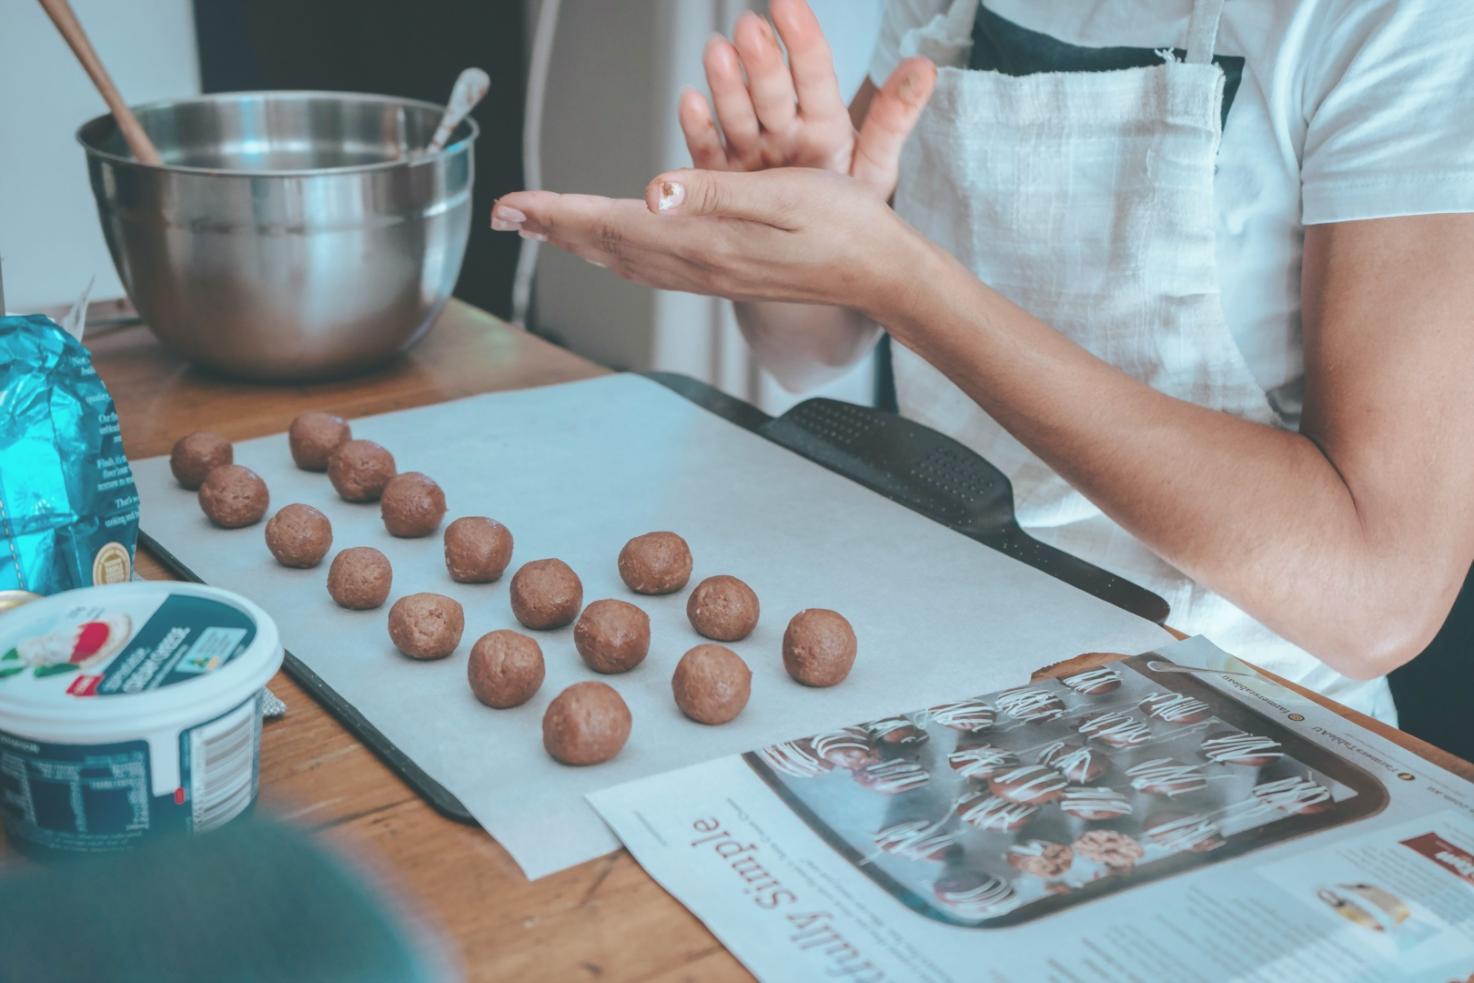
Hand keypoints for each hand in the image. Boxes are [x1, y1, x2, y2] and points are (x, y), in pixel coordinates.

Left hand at [492, 167, 919, 317]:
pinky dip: (617, 251)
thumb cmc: (846, 226)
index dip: (555, 213)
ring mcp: (711, 275)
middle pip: (606, 246)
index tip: (510, 205)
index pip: (611, 224)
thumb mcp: (785, 195)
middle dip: (552, 228)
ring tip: (544, 227)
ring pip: (625, 260)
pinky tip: (615, 245)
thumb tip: (652, 191)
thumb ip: (715, 192)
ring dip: (579, 241)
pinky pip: (652, 267)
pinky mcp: (725, 274)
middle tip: (506, 214)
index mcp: (704, 241)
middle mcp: (698, 264)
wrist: (882, 274)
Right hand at [683, 0, 935, 198]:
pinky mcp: (723, 178)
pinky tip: (691, 102)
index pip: (815, 75)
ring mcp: (752, 153)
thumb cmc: (846, 217)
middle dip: (762, 59)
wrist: (812, 263)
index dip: (803, 39)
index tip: (788, 4)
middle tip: (751, 29)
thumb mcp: (875, 168)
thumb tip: (924, 68)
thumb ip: (894, 117)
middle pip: (773, 91)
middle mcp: (785, 131)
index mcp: (823, 124)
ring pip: (738, 113)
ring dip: (726, 84)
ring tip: (717, 52)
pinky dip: (699, 128)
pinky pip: (710, 151)